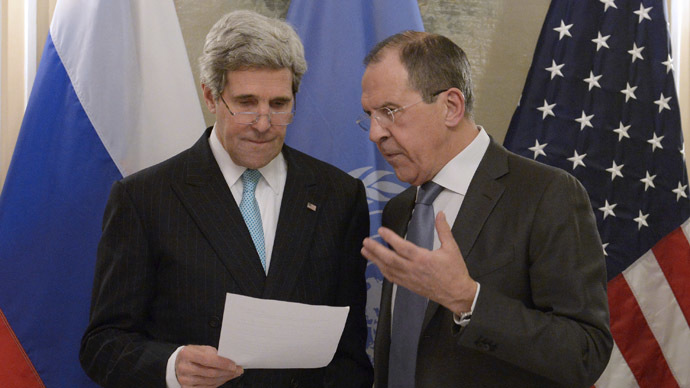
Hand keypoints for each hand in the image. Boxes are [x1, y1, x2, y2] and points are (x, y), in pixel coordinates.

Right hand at [175, 345, 242, 387]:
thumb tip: (229, 360)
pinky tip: (224, 378)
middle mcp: (184, 368)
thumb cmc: (192, 354)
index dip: (223, 363)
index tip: (234, 365)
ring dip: (225, 378)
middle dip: (227, 372)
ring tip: (233, 374)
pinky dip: (218, 383)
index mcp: (187, 354)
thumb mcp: (200, 348)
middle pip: (210, 372)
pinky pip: (207, 387)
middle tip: (238, 370)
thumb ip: (213, 353)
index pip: (208, 359)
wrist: (178, 364)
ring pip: (210, 381)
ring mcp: (185, 380)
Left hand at [361, 211, 476, 314]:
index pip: (403, 247)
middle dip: (376, 250)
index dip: (390, 238)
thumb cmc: (455, 271)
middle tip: (366, 241)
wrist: (457, 294)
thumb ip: (444, 230)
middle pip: (390, 259)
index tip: (381, 230)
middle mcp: (413, 269)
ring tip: (365, 251)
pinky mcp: (408, 285)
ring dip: (375, 260)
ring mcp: (409, 278)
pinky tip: (377, 265)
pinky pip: (392, 278)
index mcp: (423, 259)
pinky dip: (383, 270)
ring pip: (388, 269)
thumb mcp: (452, 248)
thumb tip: (440, 214)